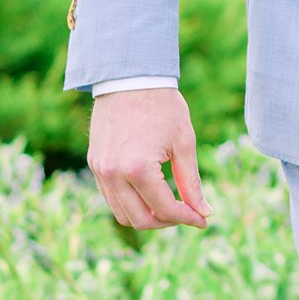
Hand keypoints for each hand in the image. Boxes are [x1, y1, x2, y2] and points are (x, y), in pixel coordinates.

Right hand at [88, 86, 210, 229]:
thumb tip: (204, 212)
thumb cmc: (163, 106)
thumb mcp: (184, 142)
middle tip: (187, 213)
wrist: (130, 77)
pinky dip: (130, 203)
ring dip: (147, 217)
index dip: (187, 218)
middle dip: (167, 222)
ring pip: (121, 214)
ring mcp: (100, 170)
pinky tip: (150, 193)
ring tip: (170, 205)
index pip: (164, 209)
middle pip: (139, 220)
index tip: (203, 218)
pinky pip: (111, 197)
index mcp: (138, 168)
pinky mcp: (94, 164)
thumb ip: (192, 182)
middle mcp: (113, 174)